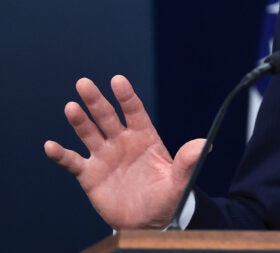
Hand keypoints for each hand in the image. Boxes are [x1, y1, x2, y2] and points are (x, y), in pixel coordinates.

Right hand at [43, 75, 205, 229]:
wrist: (148, 221)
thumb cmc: (166, 197)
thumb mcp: (180, 180)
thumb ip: (188, 161)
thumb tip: (205, 144)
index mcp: (144, 137)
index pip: (134, 111)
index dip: (126, 96)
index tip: (117, 80)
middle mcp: (122, 142)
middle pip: (106, 116)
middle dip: (96, 100)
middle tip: (84, 83)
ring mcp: (104, 156)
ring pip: (89, 133)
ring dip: (79, 121)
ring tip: (71, 107)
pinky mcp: (90, 174)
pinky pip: (72, 161)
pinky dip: (61, 154)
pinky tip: (50, 146)